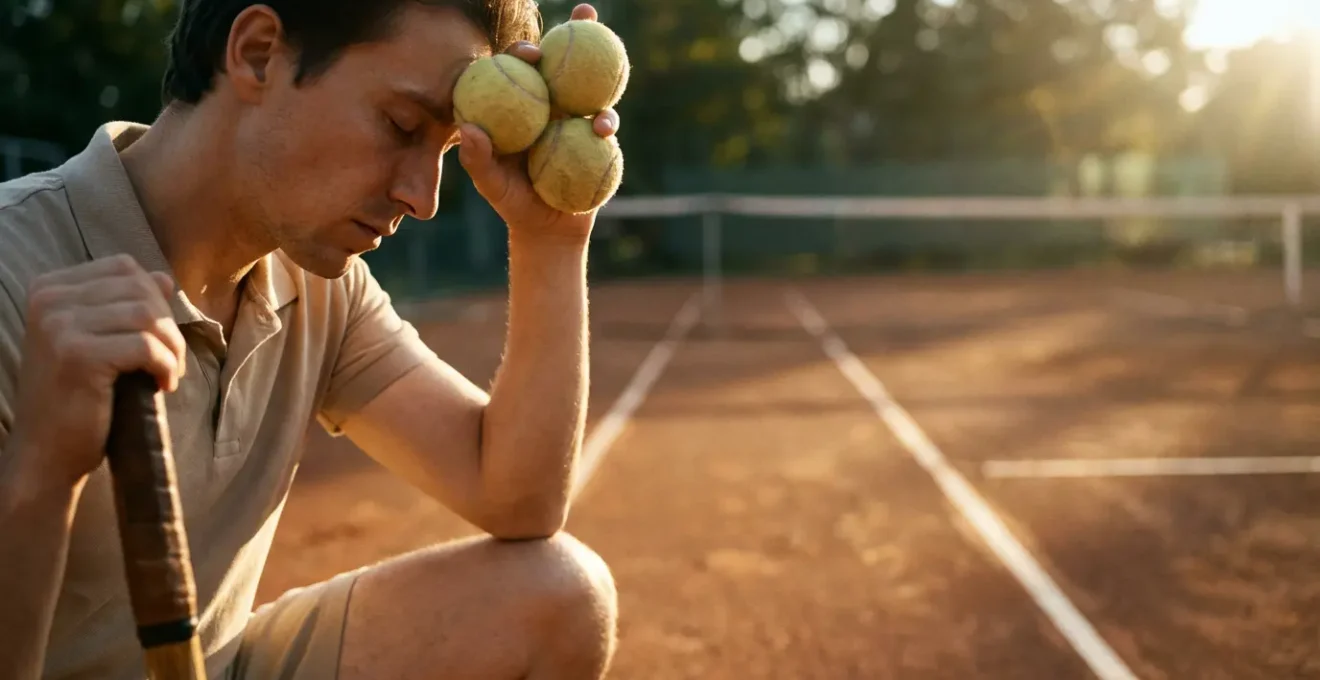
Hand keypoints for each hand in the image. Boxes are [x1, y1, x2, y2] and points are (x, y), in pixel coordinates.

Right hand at [8, 254, 185, 488]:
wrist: (47, 451)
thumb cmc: (77, 396)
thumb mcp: (98, 341)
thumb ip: (126, 305)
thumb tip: (164, 277)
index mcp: (49, 288)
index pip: (123, 267)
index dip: (155, 299)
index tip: (158, 336)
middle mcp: (48, 300)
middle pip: (139, 288)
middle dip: (167, 324)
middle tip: (171, 360)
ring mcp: (59, 325)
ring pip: (147, 315)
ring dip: (172, 346)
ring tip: (169, 373)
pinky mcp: (78, 355)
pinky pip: (147, 346)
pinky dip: (167, 366)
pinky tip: (164, 385)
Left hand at [458, 3, 619, 243]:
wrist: (548, 230)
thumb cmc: (513, 204)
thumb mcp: (492, 185)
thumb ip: (478, 159)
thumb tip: (468, 129)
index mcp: (521, 106)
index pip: (521, 68)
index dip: (525, 51)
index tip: (530, 50)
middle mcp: (550, 105)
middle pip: (562, 62)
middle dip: (576, 32)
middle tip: (584, 14)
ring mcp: (576, 120)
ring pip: (591, 86)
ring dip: (604, 63)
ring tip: (611, 46)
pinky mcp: (597, 139)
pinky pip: (605, 123)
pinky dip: (607, 121)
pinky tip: (604, 127)